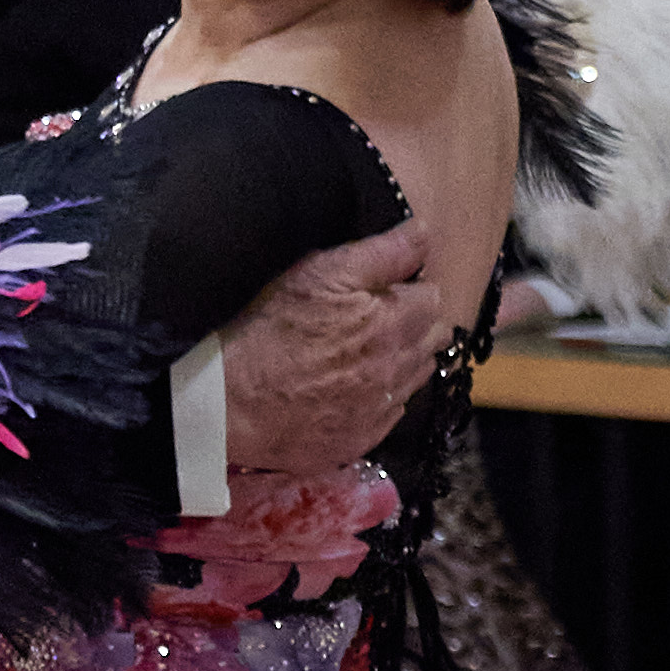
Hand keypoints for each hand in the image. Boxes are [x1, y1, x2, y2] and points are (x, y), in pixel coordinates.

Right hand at [219, 215, 444, 473]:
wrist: (235, 402)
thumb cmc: (273, 330)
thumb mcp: (321, 273)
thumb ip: (381, 252)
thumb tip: (424, 231)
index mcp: (395, 323)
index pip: (433, 298)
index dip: (407, 288)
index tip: (382, 290)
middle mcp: (400, 368)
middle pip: (434, 340)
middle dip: (416, 324)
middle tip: (377, 319)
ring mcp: (384, 409)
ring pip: (417, 377)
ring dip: (403, 361)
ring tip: (364, 353)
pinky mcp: (364, 439)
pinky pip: (392, 413)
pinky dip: (382, 398)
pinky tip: (350, 389)